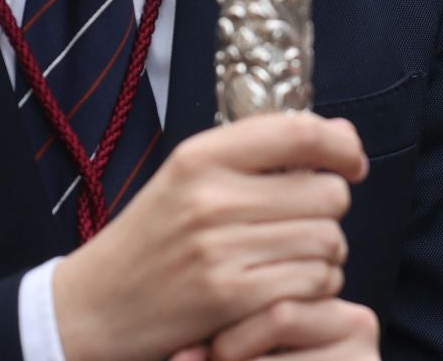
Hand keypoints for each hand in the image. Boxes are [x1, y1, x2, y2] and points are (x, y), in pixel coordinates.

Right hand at [52, 113, 367, 360]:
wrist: (90, 309)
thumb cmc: (153, 238)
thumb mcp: (191, 178)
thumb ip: (263, 151)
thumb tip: (342, 134)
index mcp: (201, 157)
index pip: (301, 133)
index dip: (342, 146)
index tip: (352, 163)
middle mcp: (210, 198)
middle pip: (327, 194)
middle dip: (330, 211)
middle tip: (307, 224)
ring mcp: (219, 250)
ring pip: (327, 240)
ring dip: (327, 254)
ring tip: (297, 259)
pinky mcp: (228, 298)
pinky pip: (312, 282)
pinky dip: (316, 287)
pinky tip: (292, 287)